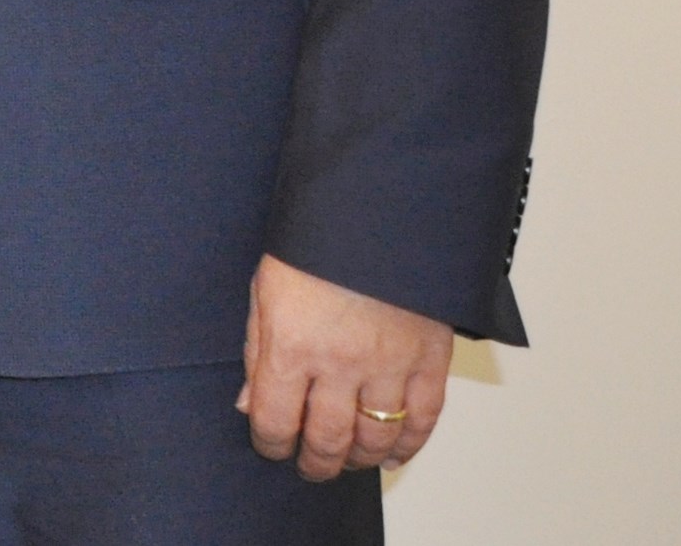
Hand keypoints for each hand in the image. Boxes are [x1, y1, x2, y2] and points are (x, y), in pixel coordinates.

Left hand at [243, 254, 453, 478]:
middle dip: (314, 462)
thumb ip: (257, 352)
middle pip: (326, 439)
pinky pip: (423, 419)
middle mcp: (339, 364)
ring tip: (346, 460)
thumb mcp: (264, 291)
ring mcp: (389, 365)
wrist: (376, 213)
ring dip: (359, 458)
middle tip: (310, 467)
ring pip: (375, 437)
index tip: (271, 445)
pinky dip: (409, 444)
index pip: (274, 419)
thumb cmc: (314, 246)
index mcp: (290, 345)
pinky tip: (394, 452)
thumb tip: (250, 404)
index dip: (270, 442)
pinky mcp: (430, 361)